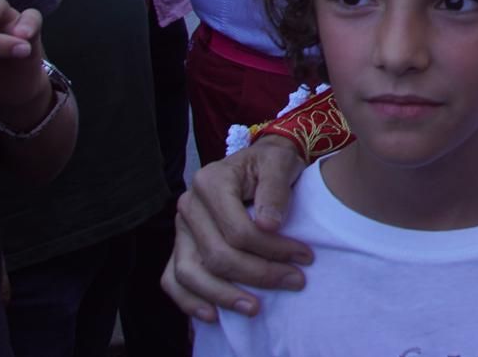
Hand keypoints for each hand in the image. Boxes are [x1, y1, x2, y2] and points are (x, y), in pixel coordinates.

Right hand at [161, 135, 310, 320]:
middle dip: (258, 274)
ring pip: (189, 273)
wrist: (260, 162)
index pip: (238, 230)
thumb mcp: (280, 164)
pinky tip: (213, 315)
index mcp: (210, 181)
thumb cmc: (272, 163)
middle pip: (217, 255)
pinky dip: (189, 301)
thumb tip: (268, 226)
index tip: (304, 257)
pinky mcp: (180, 246)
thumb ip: (275, 190)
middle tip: (294, 281)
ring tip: (255, 308)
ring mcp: (180, 228)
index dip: (272, 249)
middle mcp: (189, 205)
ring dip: (223, 296)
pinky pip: (173, 280)